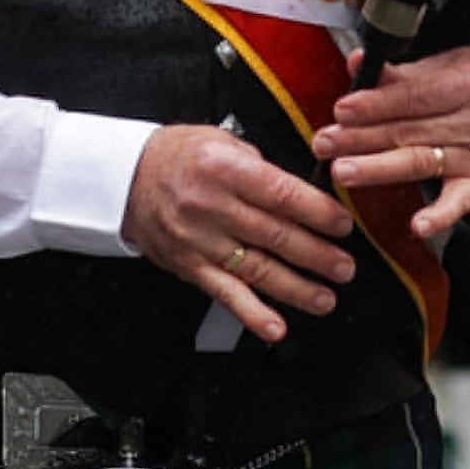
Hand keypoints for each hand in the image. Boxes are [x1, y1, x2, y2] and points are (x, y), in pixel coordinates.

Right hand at [127, 123, 359, 342]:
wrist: (124, 179)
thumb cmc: (176, 157)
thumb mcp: (220, 141)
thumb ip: (261, 166)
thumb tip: (305, 192)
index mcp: (224, 168)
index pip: (282, 194)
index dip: (318, 213)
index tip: (343, 225)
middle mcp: (212, 206)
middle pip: (275, 235)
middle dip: (317, 255)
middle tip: (345, 267)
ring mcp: (200, 240)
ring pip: (257, 269)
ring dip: (297, 288)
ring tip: (326, 297)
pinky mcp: (190, 266)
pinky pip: (226, 294)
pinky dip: (252, 314)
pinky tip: (275, 327)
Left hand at [318, 50, 469, 243]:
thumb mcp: (451, 64)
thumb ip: (404, 71)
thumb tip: (359, 63)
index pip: (414, 95)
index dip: (376, 104)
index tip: (342, 111)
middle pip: (411, 129)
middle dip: (362, 137)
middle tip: (326, 143)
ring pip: (422, 162)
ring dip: (379, 168)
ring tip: (344, 172)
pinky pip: (460, 202)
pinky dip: (439, 215)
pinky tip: (418, 226)